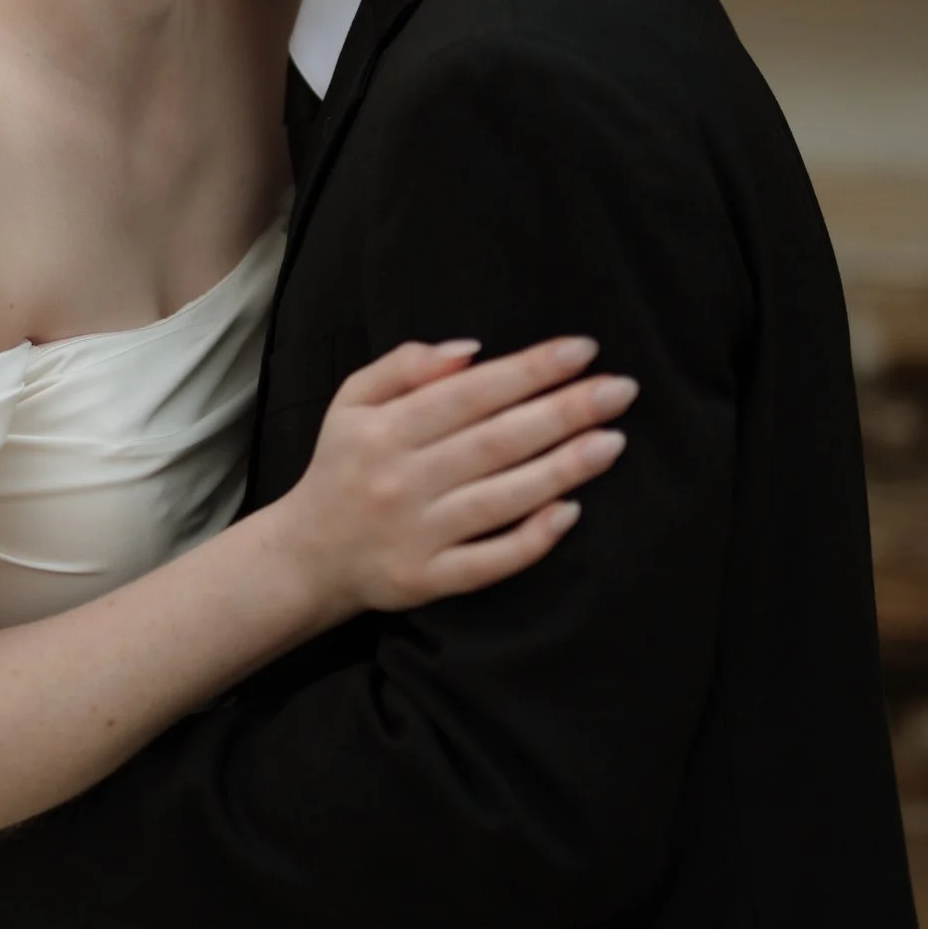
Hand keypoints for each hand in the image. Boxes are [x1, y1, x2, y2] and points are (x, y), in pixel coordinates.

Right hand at [266, 337, 632, 624]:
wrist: (307, 554)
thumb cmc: (342, 466)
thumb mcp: (351, 401)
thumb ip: (404, 366)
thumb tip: (471, 350)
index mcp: (383, 429)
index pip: (470, 391)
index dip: (529, 369)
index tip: (583, 350)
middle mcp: (401, 479)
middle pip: (495, 441)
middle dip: (564, 411)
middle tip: (621, 390)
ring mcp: (416, 533)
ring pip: (501, 498)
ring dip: (562, 468)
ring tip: (613, 441)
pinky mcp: (427, 579)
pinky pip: (489, 561)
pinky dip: (531, 539)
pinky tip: (571, 512)